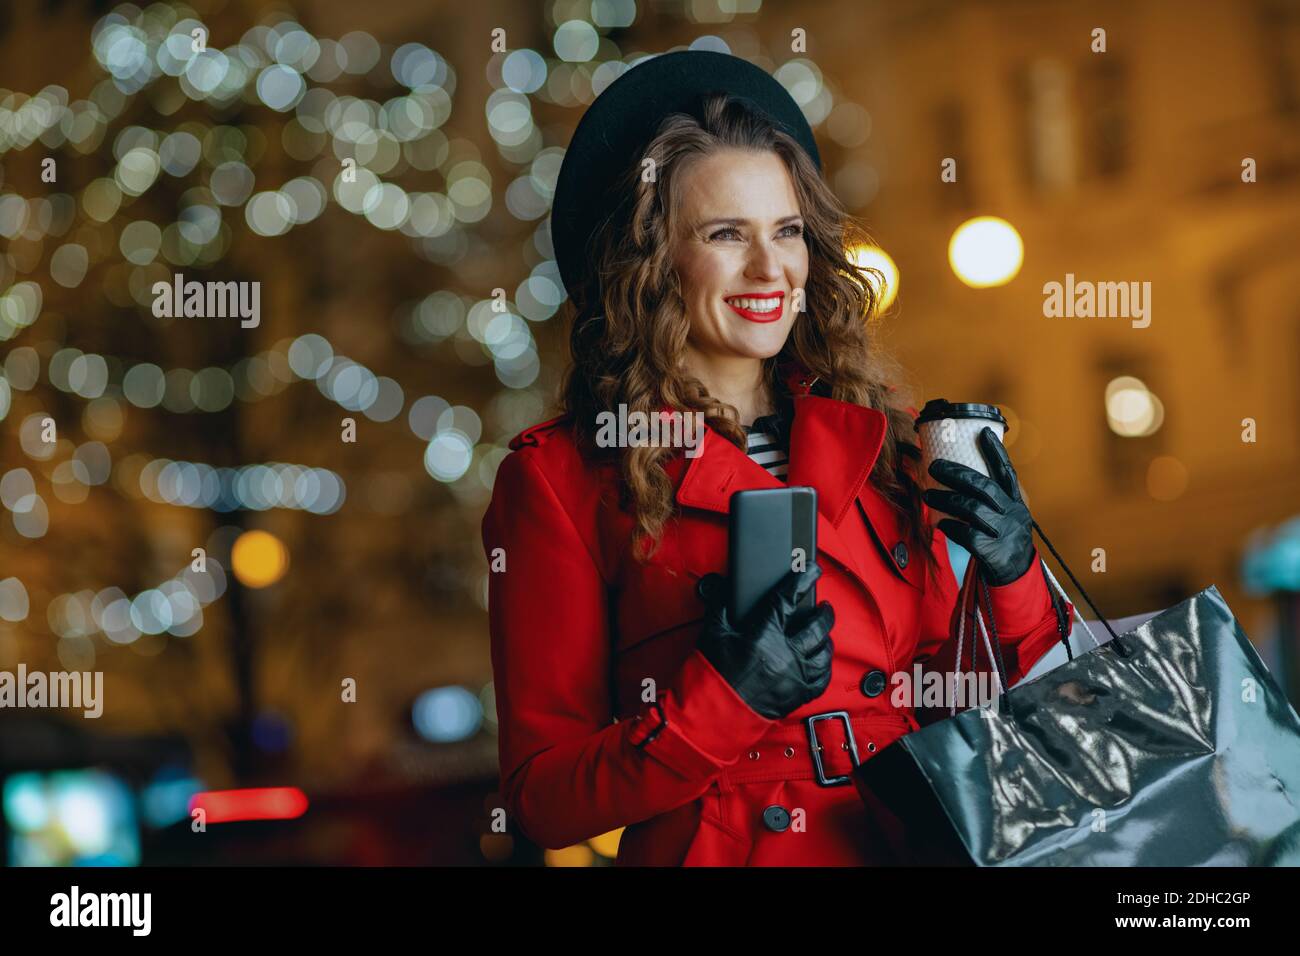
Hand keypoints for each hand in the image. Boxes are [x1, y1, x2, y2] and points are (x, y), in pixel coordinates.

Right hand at [695, 564, 834, 719]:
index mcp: (763, 634)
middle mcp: (784, 654)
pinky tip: (822, 660)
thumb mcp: (713, 633)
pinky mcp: (798, 694)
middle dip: (823, 612)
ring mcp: (794, 675)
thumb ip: (720, 606)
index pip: (789, 598)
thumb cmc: (713, 673)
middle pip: (816, 625)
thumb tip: (723, 587)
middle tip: (822, 606)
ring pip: (824, 652)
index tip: (812, 569)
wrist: (715, 710)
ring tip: (823, 632)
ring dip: (826, 638)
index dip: (803, 579)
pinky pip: (822, 678)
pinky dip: (824, 667)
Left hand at [922, 426, 1035, 585]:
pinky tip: (939, 523)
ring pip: (972, 509)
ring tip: (927, 494)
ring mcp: (1004, 532)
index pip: (1007, 472)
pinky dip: (951, 527)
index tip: (984, 432)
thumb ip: (989, 497)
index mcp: (1016, 501)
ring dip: (946, 499)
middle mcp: (1012, 513)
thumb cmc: (1001, 537)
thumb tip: (956, 473)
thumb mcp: (1005, 514)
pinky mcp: (993, 551)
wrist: (1015, 573)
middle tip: (933, 466)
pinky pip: (967, 534)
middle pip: (984, 487)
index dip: (996, 452)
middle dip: (957, 474)